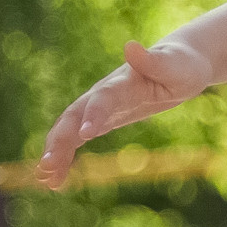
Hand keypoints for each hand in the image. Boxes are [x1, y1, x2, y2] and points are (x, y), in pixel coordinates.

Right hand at [37, 35, 214, 184]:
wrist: (177, 62)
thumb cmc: (181, 65)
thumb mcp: (174, 65)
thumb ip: (153, 60)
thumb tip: (130, 46)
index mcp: (124, 81)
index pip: (104, 97)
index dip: (94, 114)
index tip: (85, 135)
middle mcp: (104, 93)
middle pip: (75, 115)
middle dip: (59, 139)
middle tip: (47, 165)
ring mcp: (100, 106)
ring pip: (70, 129)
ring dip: (56, 152)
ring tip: (45, 179)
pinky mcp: (101, 118)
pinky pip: (76, 138)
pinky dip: (64, 157)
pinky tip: (54, 179)